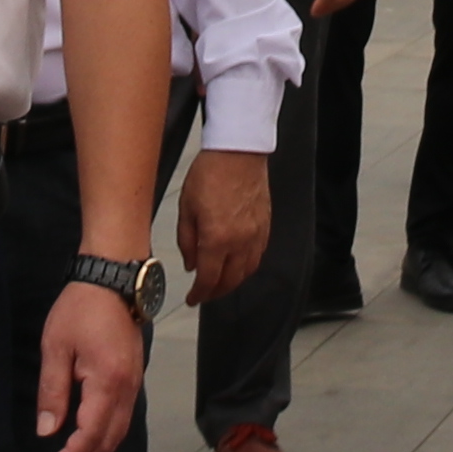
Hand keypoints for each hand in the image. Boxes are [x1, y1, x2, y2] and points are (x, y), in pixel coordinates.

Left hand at [28, 278, 143, 451]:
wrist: (114, 278)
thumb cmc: (81, 308)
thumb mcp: (56, 348)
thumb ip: (53, 392)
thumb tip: (48, 431)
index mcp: (107, 383)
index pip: (90, 435)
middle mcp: (127, 389)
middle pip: (110, 441)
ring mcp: (135, 383)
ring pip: (120, 431)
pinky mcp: (134, 377)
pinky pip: (123, 417)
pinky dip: (106, 436)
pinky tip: (88, 438)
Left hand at [178, 151, 269, 299]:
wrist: (238, 152)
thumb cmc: (209, 174)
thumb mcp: (186, 208)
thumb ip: (187, 241)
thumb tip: (191, 264)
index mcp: (217, 239)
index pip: (208, 279)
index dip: (199, 294)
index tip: (192, 299)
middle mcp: (240, 242)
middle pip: (230, 281)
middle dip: (216, 292)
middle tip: (204, 295)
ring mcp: (256, 234)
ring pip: (247, 271)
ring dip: (233, 282)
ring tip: (220, 283)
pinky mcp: (266, 225)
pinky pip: (258, 255)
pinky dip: (247, 267)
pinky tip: (238, 264)